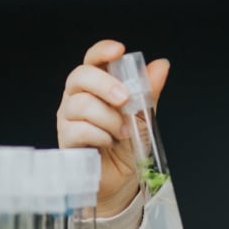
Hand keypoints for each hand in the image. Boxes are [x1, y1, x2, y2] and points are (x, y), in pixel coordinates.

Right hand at [57, 40, 169, 216]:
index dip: (102, 51)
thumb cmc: (129, 145)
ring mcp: (69, 118)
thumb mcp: (144, 115)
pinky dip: (101, 136)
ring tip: (122, 133)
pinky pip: (79, 129)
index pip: (92, 60)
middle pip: (80, 77)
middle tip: (126, 100)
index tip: (119, 50)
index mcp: (97, 87)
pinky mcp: (66, 140)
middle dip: (106, 85)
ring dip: (109, 119)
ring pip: (81, 105)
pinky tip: (109, 143)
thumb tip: (161, 65)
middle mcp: (78, 98)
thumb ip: (149, 91)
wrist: (124, 179)